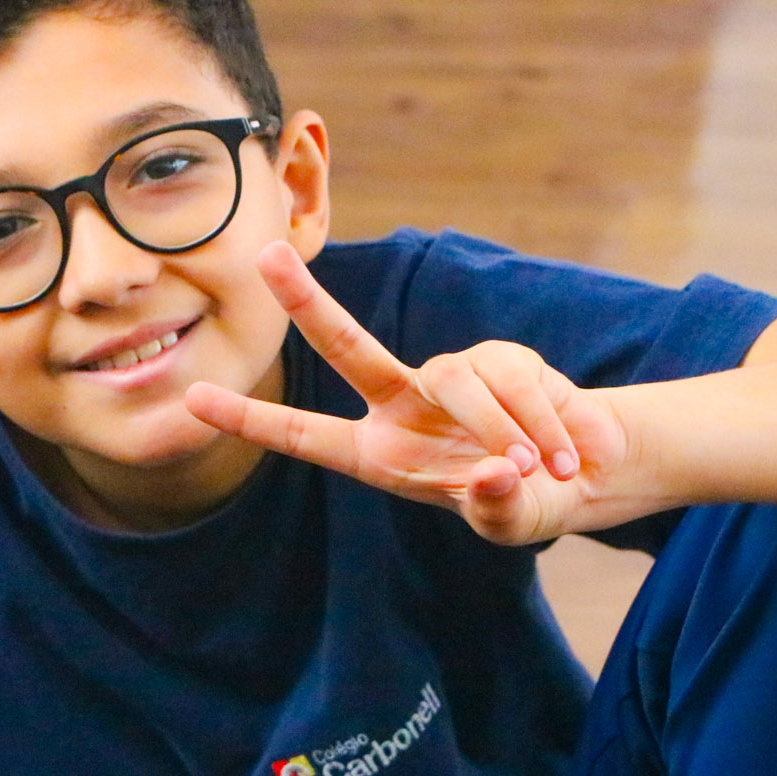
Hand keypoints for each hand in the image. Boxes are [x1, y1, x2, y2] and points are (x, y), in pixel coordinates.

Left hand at [185, 243, 627, 544]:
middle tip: (266, 254)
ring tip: (555, 471)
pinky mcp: (500, 356)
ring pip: (467, 388)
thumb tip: (494, 475)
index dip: (251, 419)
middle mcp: (404, 403)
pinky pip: (519, 383)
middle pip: (348, 345)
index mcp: (381, 454)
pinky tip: (574, 453)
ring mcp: (450, 374)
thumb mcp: (509, 521)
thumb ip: (497, 506)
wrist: (584, 470)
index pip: (305, 436)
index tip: (192, 399)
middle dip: (308, 301)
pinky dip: (550, 423)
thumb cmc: (523, 504)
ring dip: (515, 433)